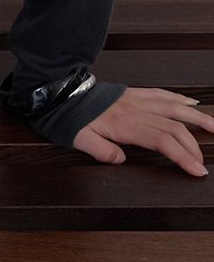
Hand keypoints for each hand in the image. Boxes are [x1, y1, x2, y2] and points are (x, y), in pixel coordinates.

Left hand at [72, 87, 213, 176]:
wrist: (61, 92)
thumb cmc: (69, 117)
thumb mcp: (78, 139)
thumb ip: (100, 150)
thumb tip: (119, 160)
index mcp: (124, 124)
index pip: (162, 140)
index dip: (183, 155)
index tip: (197, 169)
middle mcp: (135, 110)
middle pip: (174, 127)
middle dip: (193, 146)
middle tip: (202, 163)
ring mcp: (136, 99)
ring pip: (174, 106)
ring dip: (197, 117)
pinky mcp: (133, 92)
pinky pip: (161, 93)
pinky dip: (179, 98)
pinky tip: (192, 102)